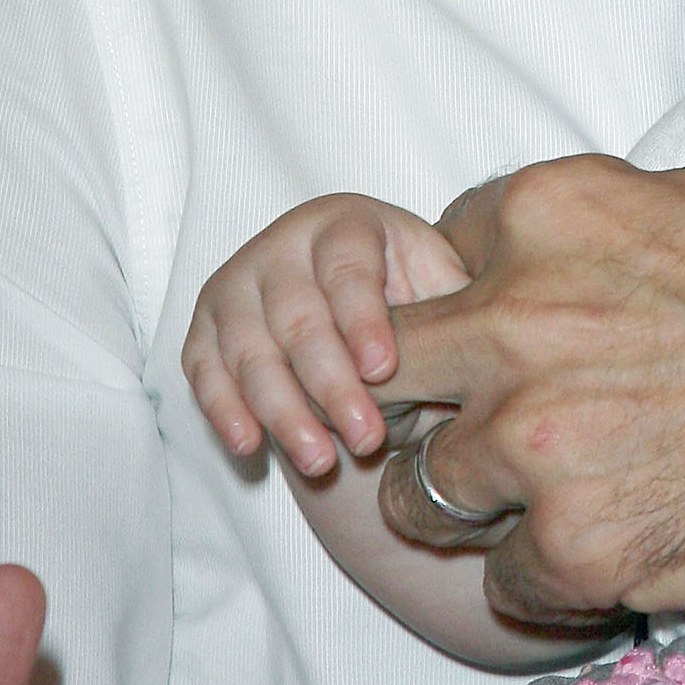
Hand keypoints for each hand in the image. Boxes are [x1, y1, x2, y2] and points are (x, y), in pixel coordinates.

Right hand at [183, 196, 467, 472]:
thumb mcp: (443, 291)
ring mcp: (237, 285)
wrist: (354, 318)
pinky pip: (204, 370)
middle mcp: (282, 244)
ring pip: (250, 350)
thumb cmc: (412, 302)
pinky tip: (250, 445)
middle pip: (297, 316)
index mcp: (346, 223)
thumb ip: (457, 310)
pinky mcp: (205, 328)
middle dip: (331, 384)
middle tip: (368, 438)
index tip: (384, 368)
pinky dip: (223, 409)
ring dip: (283, 411)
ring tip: (321, 462)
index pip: (346, 266)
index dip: (362, 318)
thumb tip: (481, 343)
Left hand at [375, 156, 684, 625]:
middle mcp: (520, 318)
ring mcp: (538, 439)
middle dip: (428, 400)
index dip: (483, 293)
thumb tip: (588, 236)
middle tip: (500, 427)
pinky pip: (502, 581)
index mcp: (556, 212)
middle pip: (386, 369)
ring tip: (563, 502)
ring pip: (422, 491)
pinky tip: (621, 553)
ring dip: (480, 504)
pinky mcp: (576, 548)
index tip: (525, 330)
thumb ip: (622, 219)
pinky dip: (549, 580)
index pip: (442, 247)